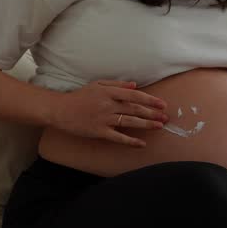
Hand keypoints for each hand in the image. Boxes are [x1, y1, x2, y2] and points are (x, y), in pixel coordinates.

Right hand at [51, 80, 167, 147]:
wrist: (60, 110)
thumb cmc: (79, 96)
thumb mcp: (97, 84)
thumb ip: (116, 84)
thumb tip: (135, 85)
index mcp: (109, 92)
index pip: (134, 96)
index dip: (150, 100)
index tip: (161, 104)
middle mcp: (108, 105)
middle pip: (135, 109)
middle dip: (153, 113)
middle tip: (166, 116)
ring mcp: (104, 119)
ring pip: (130, 122)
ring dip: (146, 124)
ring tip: (159, 126)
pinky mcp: (99, 131)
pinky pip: (118, 137)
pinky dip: (130, 141)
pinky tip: (141, 143)